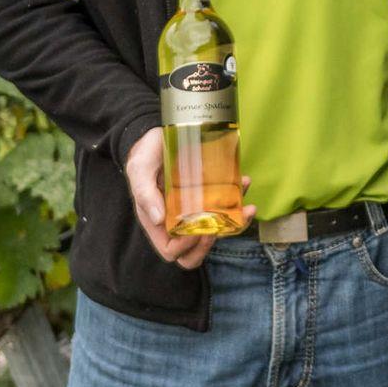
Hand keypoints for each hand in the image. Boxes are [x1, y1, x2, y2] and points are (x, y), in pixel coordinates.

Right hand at [126, 126, 254, 269]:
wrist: (161, 135)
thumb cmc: (147, 153)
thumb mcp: (140, 168)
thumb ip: (144, 192)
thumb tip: (158, 219)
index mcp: (157, 221)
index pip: (171, 250)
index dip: (185, 247)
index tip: (198, 230)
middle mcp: (177, 221)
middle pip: (194, 251)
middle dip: (210, 244)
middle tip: (220, 226)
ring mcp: (195, 211)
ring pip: (216, 232)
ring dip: (235, 224)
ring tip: (246, 207)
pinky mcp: (209, 196)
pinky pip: (227, 208)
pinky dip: (239, 201)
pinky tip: (244, 182)